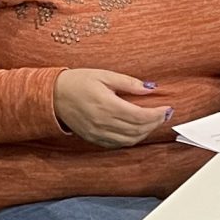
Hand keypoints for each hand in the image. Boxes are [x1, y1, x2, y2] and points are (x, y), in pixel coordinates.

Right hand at [55, 68, 174, 146]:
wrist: (52, 96)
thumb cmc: (77, 82)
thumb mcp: (104, 75)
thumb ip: (128, 83)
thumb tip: (149, 89)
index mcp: (106, 104)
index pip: (139, 116)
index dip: (157, 114)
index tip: (167, 109)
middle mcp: (103, 122)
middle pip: (137, 129)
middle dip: (154, 123)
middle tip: (163, 115)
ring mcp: (98, 133)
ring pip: (130, 140)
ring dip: (145, 133)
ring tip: (153, 122)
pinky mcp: (94, 138)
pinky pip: (118, 144)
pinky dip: (131, 139)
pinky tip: (137, 130)